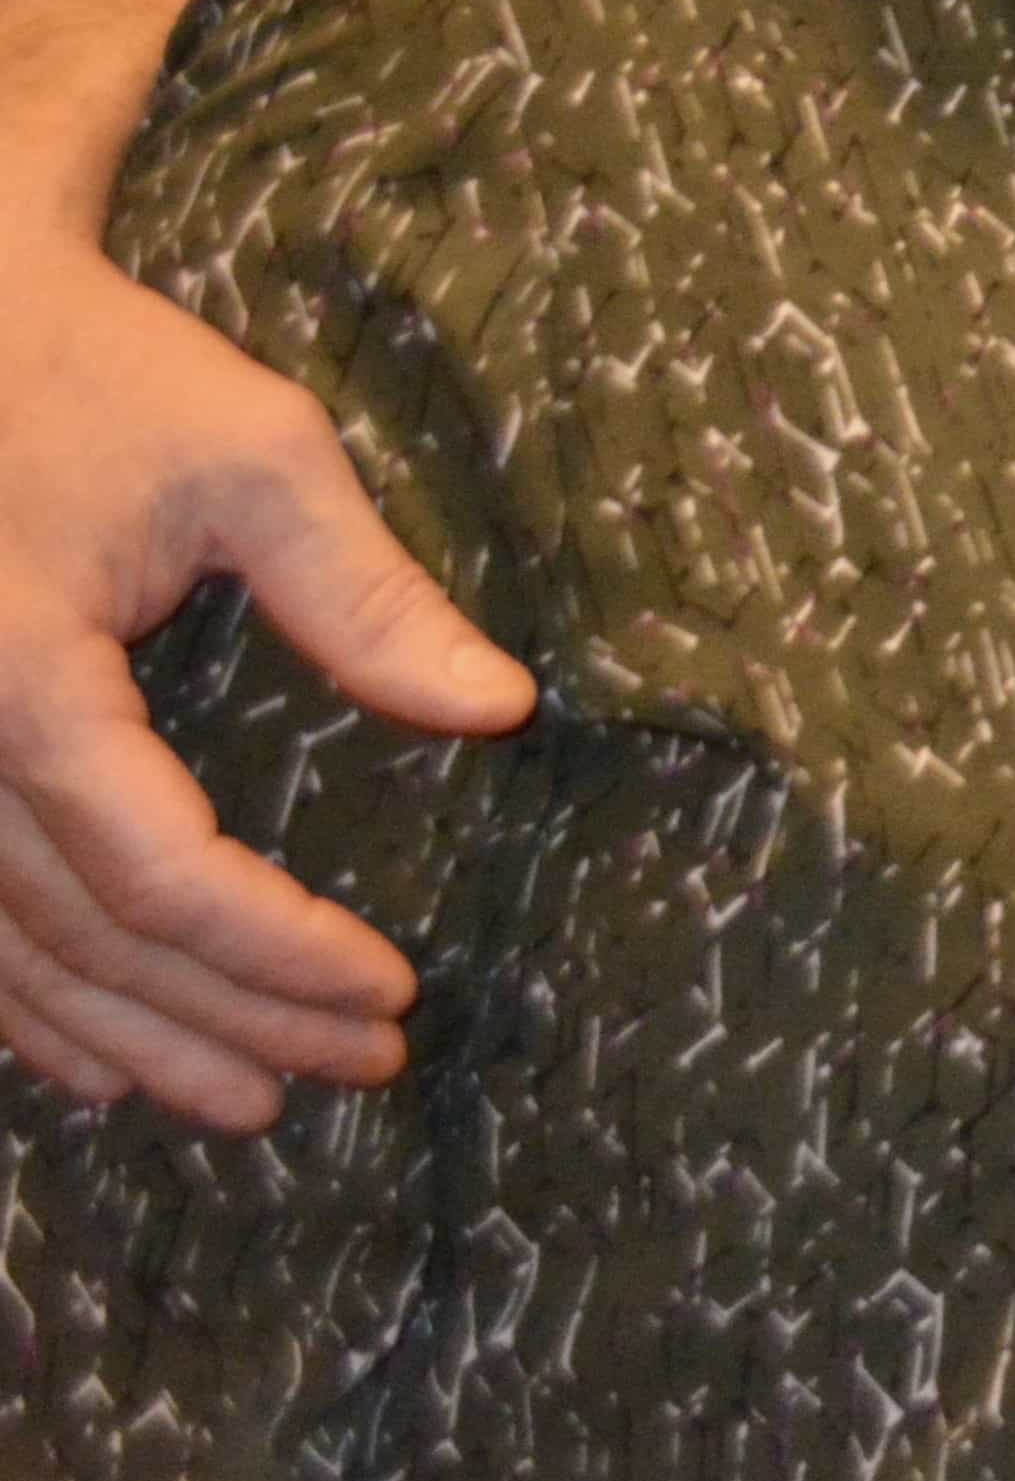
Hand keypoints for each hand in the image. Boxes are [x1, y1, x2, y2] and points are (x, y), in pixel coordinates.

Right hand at [0, 234, 530, 1128]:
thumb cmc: (103, 379)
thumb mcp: (254, 457)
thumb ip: (364, 591)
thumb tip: (501, 709)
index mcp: (27, 686)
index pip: (160, 872)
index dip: (276, 948)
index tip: (394, 988)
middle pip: (94, 938)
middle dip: (233, 1015)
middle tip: (366, 1065)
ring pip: (18, 958)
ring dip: (136, 1038)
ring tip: (256, 1101)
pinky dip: (35, 1011)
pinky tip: (105, 1065)